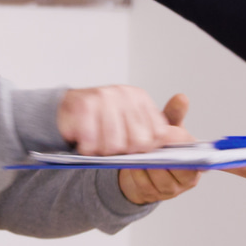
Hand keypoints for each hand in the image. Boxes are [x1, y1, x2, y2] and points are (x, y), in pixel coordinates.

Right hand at [59, 85, 190, 155]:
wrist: (65, 109)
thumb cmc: (100, 120)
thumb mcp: (130, 121)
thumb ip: (155, 132)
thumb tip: (180, 141)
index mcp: (140, 98)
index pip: (158, 134)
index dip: (146, 148)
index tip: (132, 148)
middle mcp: (125, 94)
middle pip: (138, 142)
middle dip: (124, 152)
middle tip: (111, 146)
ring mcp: (104, 97)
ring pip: (114, 145)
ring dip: (103, 151)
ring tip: (96, 143)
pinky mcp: (84, 105)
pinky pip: (91, 142)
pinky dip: (87, 149)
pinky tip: (84, 142)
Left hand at [120, 94, 200, 203]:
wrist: (141, 168)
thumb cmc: (160, 146)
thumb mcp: (167, 128)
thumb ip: (174, 114)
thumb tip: (181, 98)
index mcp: (197, 161)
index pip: (193, 156)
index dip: (177, 143)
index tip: (164, 134)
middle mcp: (188, 178)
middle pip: (178, 169)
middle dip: (161, 155)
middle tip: (147, 143)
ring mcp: (171, 190)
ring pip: (160, 179)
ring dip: (147, 165)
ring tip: (136, 152)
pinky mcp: (152, 196)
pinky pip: (144, 186)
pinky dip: (136, 174)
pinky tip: (130, 164)